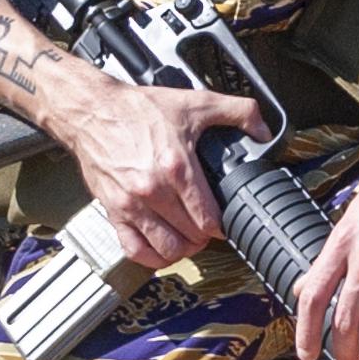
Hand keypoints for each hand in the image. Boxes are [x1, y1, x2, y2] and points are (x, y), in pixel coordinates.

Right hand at [49, 71, 264, 272]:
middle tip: (208, 229)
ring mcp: (131, 205)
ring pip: (166, 248)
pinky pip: (134, 249)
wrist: (94, 112)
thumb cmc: (139, 109)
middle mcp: (153, 191)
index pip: (208, 217)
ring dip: (183, 249)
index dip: (222, 225)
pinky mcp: (113, 211)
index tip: (224, 221)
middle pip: (191, 235)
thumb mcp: (196, 102)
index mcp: (177, 167)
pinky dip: (151, 257)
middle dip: (204, 236)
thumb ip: (238, 112)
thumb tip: (265, 130)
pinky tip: (161, 250)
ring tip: (189, 240)